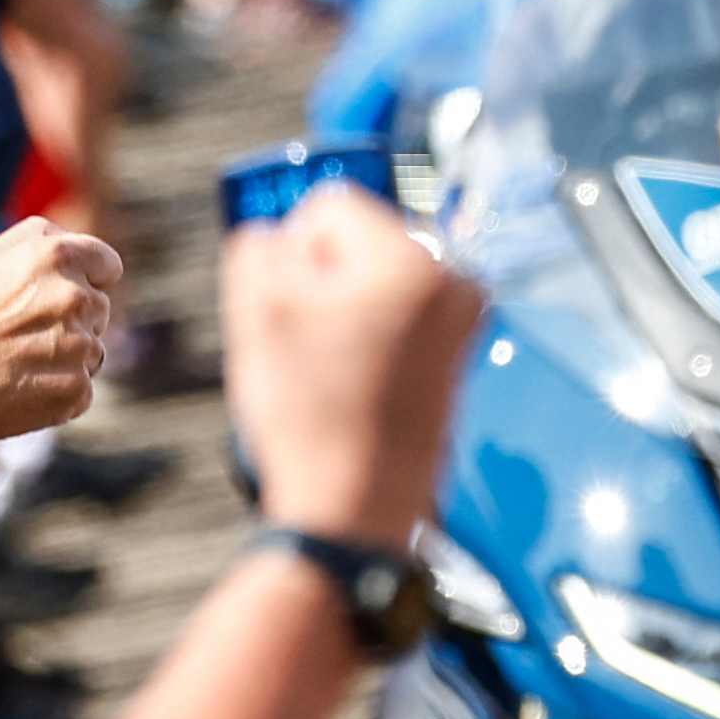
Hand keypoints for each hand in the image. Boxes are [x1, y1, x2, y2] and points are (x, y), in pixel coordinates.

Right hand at [0, 216, 128, 442]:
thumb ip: (44, 240)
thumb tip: (82, 250)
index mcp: (57, 256)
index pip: (108, 266)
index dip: (90, 279)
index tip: (63, 294)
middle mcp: (75, 297)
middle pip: (100, 310)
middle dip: (73, 319)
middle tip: (25, 331)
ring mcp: (79, 346)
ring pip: (92, 350)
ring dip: (67, 356)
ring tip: (20, 359)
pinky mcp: (75, 389)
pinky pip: (83, 388)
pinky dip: (60, 391)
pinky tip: (24, 386)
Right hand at [214, 186, 483, 549]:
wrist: (355, 511)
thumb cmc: (311, 418)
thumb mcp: (256, 312)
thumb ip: (260, 244)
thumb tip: (282, 236)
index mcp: (414, 258)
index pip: (329, 207)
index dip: (292, 256)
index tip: (291, 314)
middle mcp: (455, 279)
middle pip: (358, 243)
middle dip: (322, 282)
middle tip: (309, 348)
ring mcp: (463, 321)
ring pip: (373, 283)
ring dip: (343, 313)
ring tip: (330, 373)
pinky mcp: (459, 357)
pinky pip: (396, 320)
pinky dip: (368, 341)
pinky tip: (352, 387)